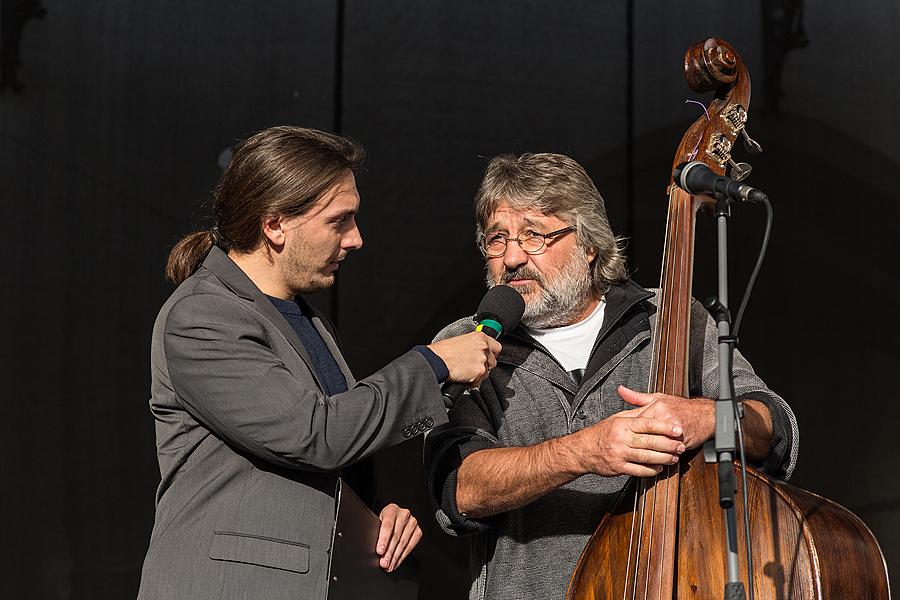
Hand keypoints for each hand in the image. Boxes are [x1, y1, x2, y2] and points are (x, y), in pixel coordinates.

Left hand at [376, 503, 421, 571]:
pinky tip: (396, 562)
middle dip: (389, 552)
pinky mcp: (418, 531)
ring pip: (404, 543)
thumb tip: (377, 551)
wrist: (394, 518)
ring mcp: (413, 522)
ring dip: (395, 557)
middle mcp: (404, 514)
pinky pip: (411, 546)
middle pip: (396, 536)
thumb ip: (376, 533)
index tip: (380, 551)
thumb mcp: (378, 523)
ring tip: (389, 565)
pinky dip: (402, 557)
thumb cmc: (384, 521)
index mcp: (392, 509)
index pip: (388, 526)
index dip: (383, 540)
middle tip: (384, 563)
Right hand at [428, 332, 500, 386]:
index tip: (487, 357)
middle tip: (472, 366)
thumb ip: (474, 345)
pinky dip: (472, 382)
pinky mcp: (479, 372)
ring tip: (465, 372)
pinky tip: (464, 377)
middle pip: (493, 361)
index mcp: (480, 337)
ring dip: (478, 374)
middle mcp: (483, 347)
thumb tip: (478, 351)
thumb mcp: (461, 340)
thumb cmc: (443, 351)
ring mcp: (482, 360)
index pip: (497, 347)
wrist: (436, 360)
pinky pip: (479, 381)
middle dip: (484, 366)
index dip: (491, 354)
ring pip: (487, 372)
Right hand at [567, 405, 685, 477]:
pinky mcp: (618, 468)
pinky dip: (651, 470)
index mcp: (623, 424)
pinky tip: (659, 468)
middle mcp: (621, 438)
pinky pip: (639, 470)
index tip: (677, 429)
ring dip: (663, 458)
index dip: (665, 427)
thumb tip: (653, 406)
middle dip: (668, 445)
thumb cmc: (603, 433)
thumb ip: (636, 414)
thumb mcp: (618, 418)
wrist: (584, 449)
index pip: (647, 424)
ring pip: (646, 457)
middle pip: (650, 441)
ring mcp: (620, 454)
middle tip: (680, 446)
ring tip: (674, 458)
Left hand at [617, 385, 714, 450]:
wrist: (706, 415)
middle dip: (636, 443)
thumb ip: (637, 397)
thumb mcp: (658, 398)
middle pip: (644, 434)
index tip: (623, 436)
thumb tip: (621, 390)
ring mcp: (673, 430)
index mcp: (657, 407)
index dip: (628, 431)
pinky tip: (656, 456)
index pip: (636, 421)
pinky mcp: (681, 440)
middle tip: (630, 448)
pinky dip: (661, 454)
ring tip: (641, 454)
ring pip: (655, 444)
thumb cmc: (682, 407)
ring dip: (648, 451)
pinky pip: (667, 450)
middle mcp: (665, 417)